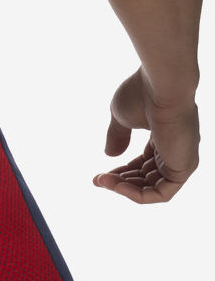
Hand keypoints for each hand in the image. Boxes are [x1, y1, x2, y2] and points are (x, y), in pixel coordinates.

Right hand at [94, 67, 199, 202]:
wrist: (162, 85)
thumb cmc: (143, 93)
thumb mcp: (122, 116)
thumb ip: (117, 136)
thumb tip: (109, 155)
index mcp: (164, 135)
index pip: (144, 162)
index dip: (121, 170)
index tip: (100, 173)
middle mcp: (175, 149)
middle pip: (146, 177)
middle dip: (120, 181)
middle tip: (98, 180)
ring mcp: (181, 159)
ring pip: (152, 188)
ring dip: (125, 189)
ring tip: (102, 182)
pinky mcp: (183, 168)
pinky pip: (161, 193)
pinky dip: (138, 195)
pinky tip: (118, 187)